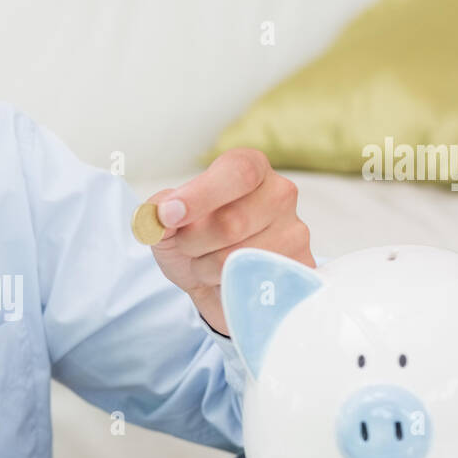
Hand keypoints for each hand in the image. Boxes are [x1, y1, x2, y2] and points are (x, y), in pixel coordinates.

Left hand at [146, 149, 314, 336]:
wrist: (213, 284)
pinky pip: (254, 285)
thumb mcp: (165, 222)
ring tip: (208, 263)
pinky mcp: (299, 270)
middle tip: (187, 245)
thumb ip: (158, 211)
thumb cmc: (194, 242)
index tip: (170, 216)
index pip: (238, 172)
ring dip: (206, 268)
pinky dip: (227, 288)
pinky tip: (227, 281)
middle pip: (233, 222)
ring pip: (239, 259)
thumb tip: (163, 214)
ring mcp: (295, 233)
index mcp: (249, 169)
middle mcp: (280, 194)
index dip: (201, 195)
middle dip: (193, 242)